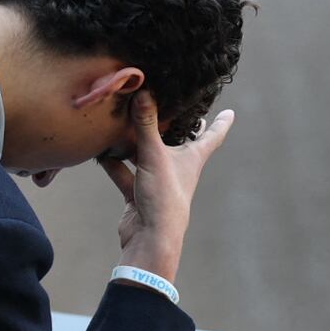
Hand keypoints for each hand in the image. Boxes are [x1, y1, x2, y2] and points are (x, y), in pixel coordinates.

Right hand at [97, 93, 233, 284]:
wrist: (149, 239)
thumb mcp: (155, 156)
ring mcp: (158, 180)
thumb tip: (143, 92)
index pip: (213, 136)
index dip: (222, 123)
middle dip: (175, 126)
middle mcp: (178, 168)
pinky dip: (113, 162)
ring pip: (145, 154)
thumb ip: (146, 124)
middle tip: (171, 105)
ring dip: (134, 141)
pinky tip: (100, 150)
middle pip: (179, 142)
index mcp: (192, 159)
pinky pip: (124, 171)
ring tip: (121, 120)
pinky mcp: (138, 192)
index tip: (230, 111)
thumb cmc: (163, 199)